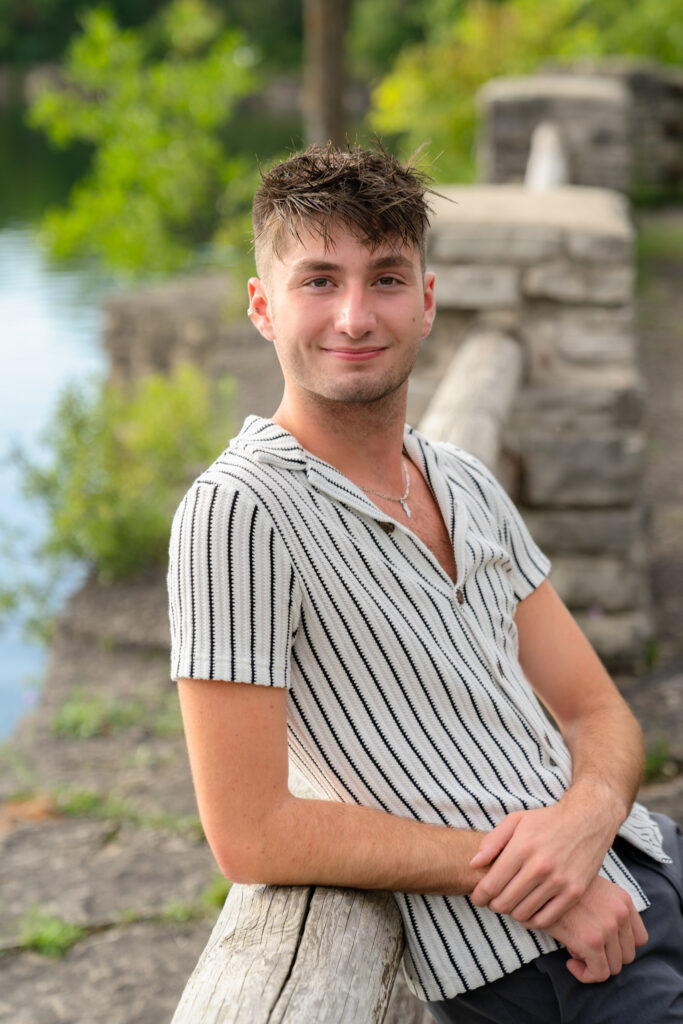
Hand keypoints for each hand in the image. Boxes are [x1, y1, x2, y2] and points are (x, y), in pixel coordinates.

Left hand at [469, 794, 616, 927]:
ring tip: (511, 903)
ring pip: (523, 913)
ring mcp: (559, 881)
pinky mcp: (575, 892)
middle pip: (505, 902)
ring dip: (512, 912)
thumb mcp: (516, 820)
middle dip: (494, 905)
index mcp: (522, 848)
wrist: (588, 819)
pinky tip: (528, 911)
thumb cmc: (547, 820)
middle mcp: (540, 866)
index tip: (478, 898)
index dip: (480, 896)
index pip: (491, 884)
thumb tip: (474, 864)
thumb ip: (492, 841)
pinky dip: (532, 920)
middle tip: (494, 901)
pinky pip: (546, 920)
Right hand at [537, 875, 647, 983]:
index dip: (619, 947)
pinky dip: (585, 974)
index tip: (600, 944)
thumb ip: (607, 909)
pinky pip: (598, 974)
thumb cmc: (559, 888)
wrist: (536, 883)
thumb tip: (608, 943)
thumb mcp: (591, 889)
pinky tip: (569, 962)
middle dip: (605, 957)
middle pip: (627, 956)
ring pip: (613, 967)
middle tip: (583, 948)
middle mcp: (621, 913)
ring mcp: (609, 927)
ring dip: (594, 964)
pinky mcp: (592, 942)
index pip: (639, 939)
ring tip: (574, 951)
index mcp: (623, 900)